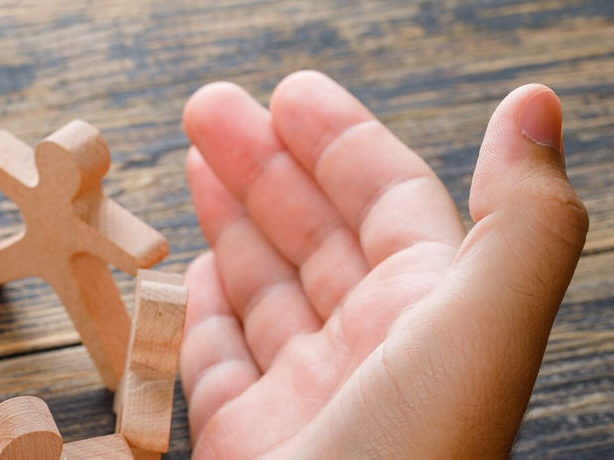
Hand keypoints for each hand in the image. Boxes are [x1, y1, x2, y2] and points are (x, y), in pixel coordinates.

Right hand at [177, 71, 586, 457]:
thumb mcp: (479, 328)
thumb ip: (516, 218)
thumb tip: (536, 104)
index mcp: (432, 314)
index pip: (387, 201)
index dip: (338, 140)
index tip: (284, 93)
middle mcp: (373, 351)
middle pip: (315, 233)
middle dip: (262, 164)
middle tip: (207, 109)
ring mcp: (307, 397)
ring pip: (265, 288)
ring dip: (229, 220)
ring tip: (190, 162)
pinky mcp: (247, 441)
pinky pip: (219, 359)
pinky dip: (202, 307)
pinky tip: (191, 267)